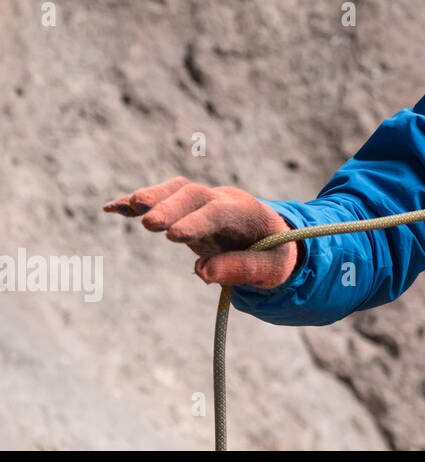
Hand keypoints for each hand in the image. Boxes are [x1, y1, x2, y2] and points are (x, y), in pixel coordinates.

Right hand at [104, 176, 301, 288]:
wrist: (274, 236)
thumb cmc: (275, 253)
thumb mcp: (273, 268)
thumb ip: (242, 269)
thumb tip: (201, 272)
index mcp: (248, 213)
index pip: (221, 212)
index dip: (198, 222)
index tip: (174, 236)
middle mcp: (223, 201)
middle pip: (194, 195)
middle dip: (172, 207)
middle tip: (150, 225)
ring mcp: (203, 202)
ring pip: (177, 190)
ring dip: (152, 197)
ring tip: (128, 206)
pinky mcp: (186, 210)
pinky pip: (161, 200)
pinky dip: (137, 203)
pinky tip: (111, 208)